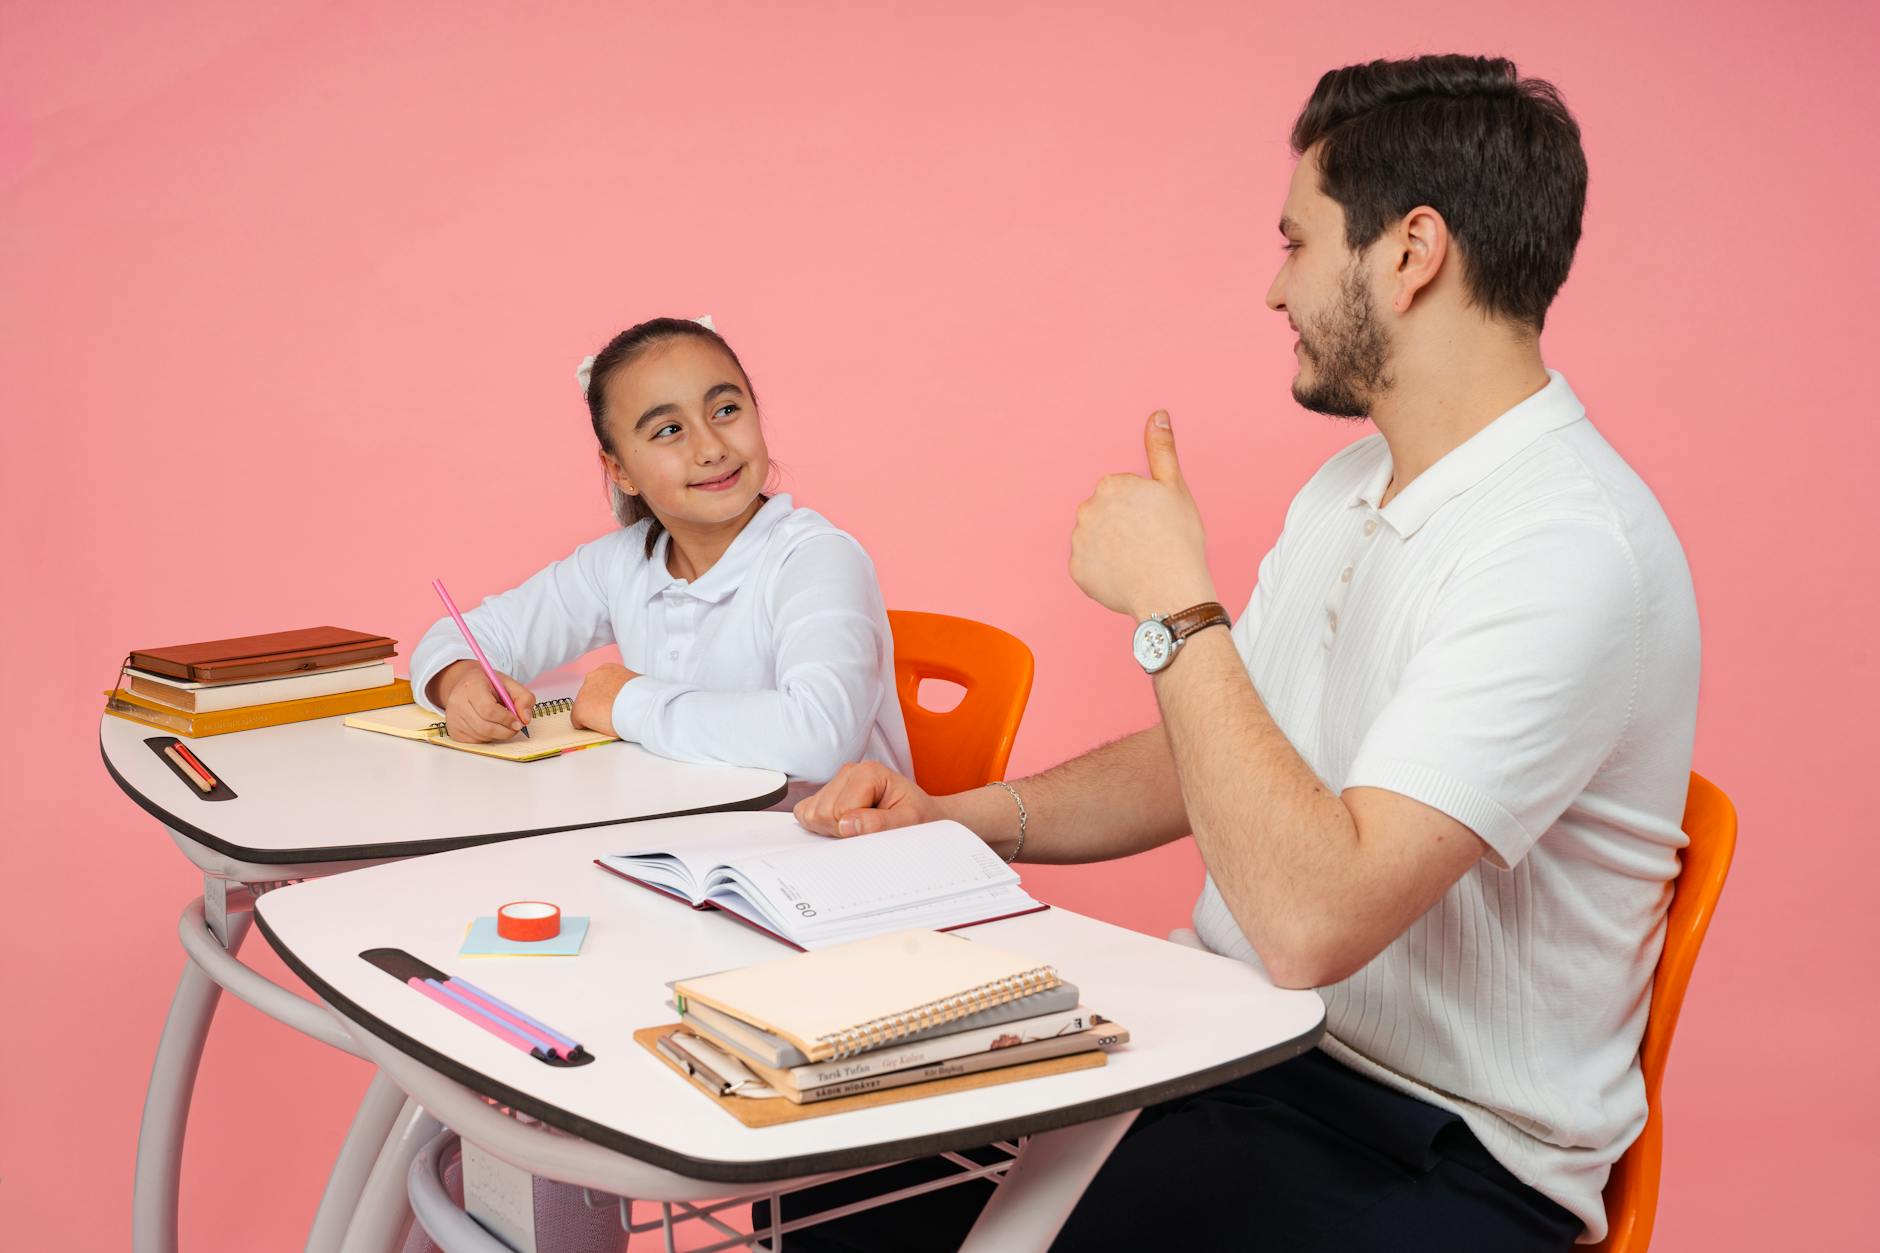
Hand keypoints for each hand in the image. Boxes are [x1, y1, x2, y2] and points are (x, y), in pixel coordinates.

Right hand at [437, 661, 535, 742]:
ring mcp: (453, 717)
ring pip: (481, 736)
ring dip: (498, 734)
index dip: (506, 719)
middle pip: (485, 727)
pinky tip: (490, 726)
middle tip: (516, 727)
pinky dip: (488, 737)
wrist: (466, 685)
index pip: (488, 709)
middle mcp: (457, 702)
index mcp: (472, 686)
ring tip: (503, 724)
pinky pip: (475, 741)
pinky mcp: (453, 730)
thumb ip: (524, 698)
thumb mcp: (509, 684)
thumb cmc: (489, 685)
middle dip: (505, 731)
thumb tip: (526, 719)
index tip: (519, 722)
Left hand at [572, 663, 637, 735]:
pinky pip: (578, 721)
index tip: (613, 703)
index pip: (599, 684)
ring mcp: (584, 693)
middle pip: (589, 694)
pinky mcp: (580, 709)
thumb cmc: (643, 697)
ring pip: (584, 707)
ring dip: (593, 714)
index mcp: (607, 669)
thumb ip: (625, 687)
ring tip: (608, 720)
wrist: (641, 705)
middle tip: (611, 713)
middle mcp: (593, 677)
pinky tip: (600, 727)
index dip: (606, 696)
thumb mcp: (635, 684)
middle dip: (598, 704)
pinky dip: (587, 726)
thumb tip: (628, 695)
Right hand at [794, 762, 941, 836]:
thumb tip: (846, 825)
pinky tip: (845, 825)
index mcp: (869, 772)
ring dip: (833, 829)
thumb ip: (880, 824)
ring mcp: (835, 782)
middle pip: (823, 812)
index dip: (856, 829)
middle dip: (842, 830)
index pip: (841, 810)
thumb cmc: (917, 816)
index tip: (878, 827)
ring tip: (860, 826)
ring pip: (811, 815)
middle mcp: (849, 771)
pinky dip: (821, 826)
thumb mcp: (910, 822)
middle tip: (869, 829)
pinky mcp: (825, 794)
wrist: (921, 814)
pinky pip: (805, 814)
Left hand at [1069, 410, 1216, 618]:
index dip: (1142, 506)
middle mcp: (1086, 509)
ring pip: (1095, 538)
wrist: (1171, 592)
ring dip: (1111, 546)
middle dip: (1122, 523)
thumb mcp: (1175, 487)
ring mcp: (1079, 542)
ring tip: (1138, 559)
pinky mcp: (1077, 571)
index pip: (1121, 491)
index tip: (1155, 520)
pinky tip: (1125, 575)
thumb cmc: (1178, 539)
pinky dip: (1104, 570)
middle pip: (1105, 512)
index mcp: (1109, 485)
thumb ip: (1161, 449)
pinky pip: (1090, 565)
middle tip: (1148, 541)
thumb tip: (1157, 414)